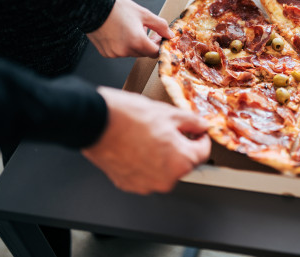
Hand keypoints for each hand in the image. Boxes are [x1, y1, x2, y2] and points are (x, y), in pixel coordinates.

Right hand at [82, 87, 210, 194]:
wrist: (96, 122)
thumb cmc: (129, 118)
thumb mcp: (169, 113)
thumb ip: (193, 122)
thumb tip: (202, 125)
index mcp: (181, 162)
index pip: (203, 153)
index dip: (202, 138)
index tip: (198, 132)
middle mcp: (166, 179)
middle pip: (184, 163)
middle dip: (181, 147)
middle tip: (171, 130)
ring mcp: (146, 185)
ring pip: (164, 170)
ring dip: (163, 156)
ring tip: (150, 136)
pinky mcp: (129, 185)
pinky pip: (146, 175)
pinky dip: (146, 163)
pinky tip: (138, 146)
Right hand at [87, 0, 172, 57]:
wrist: (92, 5)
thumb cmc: (117, 8)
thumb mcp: (144, 14)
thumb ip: (160, 26)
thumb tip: (170, 35)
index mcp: (137, 42)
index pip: (155, 52)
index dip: (159, 44)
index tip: (159, 37)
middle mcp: (125, 51)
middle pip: (144, 52)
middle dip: (147, 42)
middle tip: (146, 29)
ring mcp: (114, 53)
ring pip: (132, 52)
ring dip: (135, 43)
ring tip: (131, 28)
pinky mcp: (106, 53)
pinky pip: (120, 52)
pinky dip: (123, 45)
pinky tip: (120, 32)